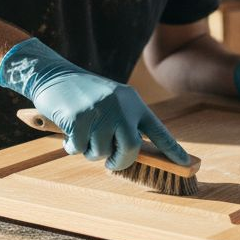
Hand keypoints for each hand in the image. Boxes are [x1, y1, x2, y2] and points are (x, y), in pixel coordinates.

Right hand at [0, 38, 188, 170]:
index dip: (172, 149)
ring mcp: (99, 111)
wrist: (53, 74)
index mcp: (133, 102)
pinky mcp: (78, 118)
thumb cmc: (84, 94)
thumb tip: (133, 154)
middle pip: (131, 148)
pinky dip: (71, 146)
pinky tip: (67, 129)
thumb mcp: (112, 101)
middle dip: (120, 162)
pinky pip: (78, 148)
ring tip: (82, 133)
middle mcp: (120, 106)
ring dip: (90, 151)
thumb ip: (124, 123)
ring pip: (101, 152)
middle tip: (111, 162)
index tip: (186, 165)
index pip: (157, 130)